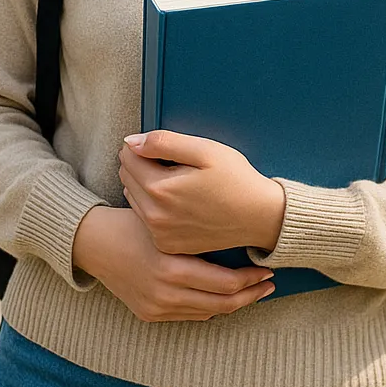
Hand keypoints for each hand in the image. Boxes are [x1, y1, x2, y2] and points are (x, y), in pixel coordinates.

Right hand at [72, 205, 274, 321]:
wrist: (93, 243)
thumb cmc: (133, 221)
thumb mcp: (167, 220)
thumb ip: (199, 229)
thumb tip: (243, 229)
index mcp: (171, 267)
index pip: (226, 284)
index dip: (252, 279)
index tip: (268, 269)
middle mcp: (165, 293)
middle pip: (222, 304)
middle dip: (250, 295)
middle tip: (269, 283)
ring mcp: (156, 308)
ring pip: (208, 313)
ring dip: (232, 303)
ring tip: (251, 290)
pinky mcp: (149, 315)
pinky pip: (189, 315)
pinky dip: (209, 306)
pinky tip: (221, 294)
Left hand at [118, 130, 285, 255]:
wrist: (259, 217)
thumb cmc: (236, 180)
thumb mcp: (205, 150)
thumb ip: (163, 142)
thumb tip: (131, 141)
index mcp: (161, 189)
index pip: (127, 157)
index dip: (141, 145)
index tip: (160, 147)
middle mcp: (154, 216)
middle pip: (126, 177)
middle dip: (141, 164)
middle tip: (172, 163)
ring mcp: (160, 234)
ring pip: (133, 197)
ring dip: (145, 185)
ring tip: (176, 182)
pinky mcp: (167, 244)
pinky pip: (145, 217)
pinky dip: (154, 206)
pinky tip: (177, 202)